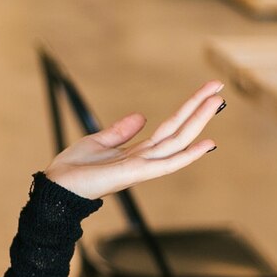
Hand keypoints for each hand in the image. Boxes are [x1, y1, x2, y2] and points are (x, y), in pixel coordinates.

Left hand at [42, 81, 224, 200]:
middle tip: (219, 88)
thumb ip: (120, 131)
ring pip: (177, 141)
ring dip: (198, 121)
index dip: (188, 109)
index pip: (169, 127)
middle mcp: (144, 159)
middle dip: (199, 110)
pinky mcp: (135, 173)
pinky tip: (206, 144)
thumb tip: (141, 117)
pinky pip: (167, 163)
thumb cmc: (73, 169)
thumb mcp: (98, 142)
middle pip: (179, 131)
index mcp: (136, 152)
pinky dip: (187, 155)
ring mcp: (142, 167)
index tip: (206, 91)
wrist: (57, 187)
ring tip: (216, 101)